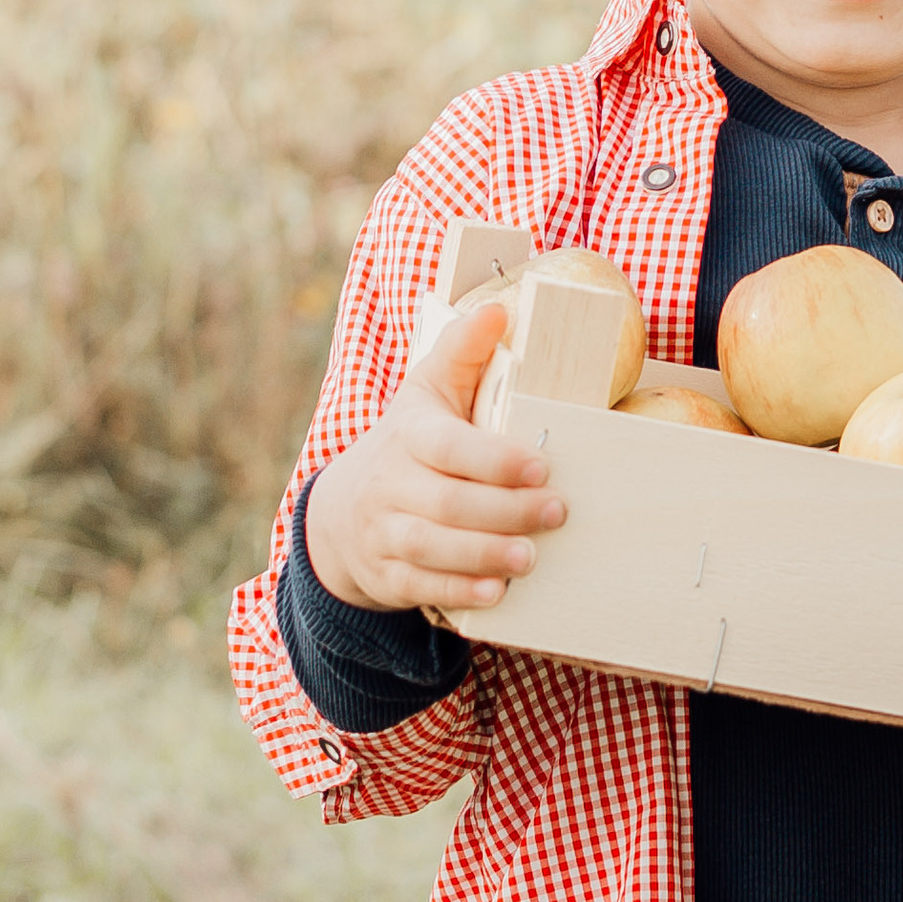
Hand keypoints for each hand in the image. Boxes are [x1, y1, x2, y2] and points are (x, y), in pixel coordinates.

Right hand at [301, 295, 568, 614]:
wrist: (345, 510)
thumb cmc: (410, 441)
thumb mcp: (428, 390)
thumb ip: (464, 351)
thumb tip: (499, 310)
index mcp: (409, 435)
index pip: (447, 447)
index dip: (493, 460)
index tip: (541, 466)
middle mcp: (389, 484)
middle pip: (447, 502)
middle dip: (506, 511)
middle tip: (557, 512)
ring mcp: (384, 532)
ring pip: (432, 547)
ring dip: (485, 555)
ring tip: (531, 556)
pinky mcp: (387, 573)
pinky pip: (421, 585)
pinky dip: (460, 590)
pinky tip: (498, 591)